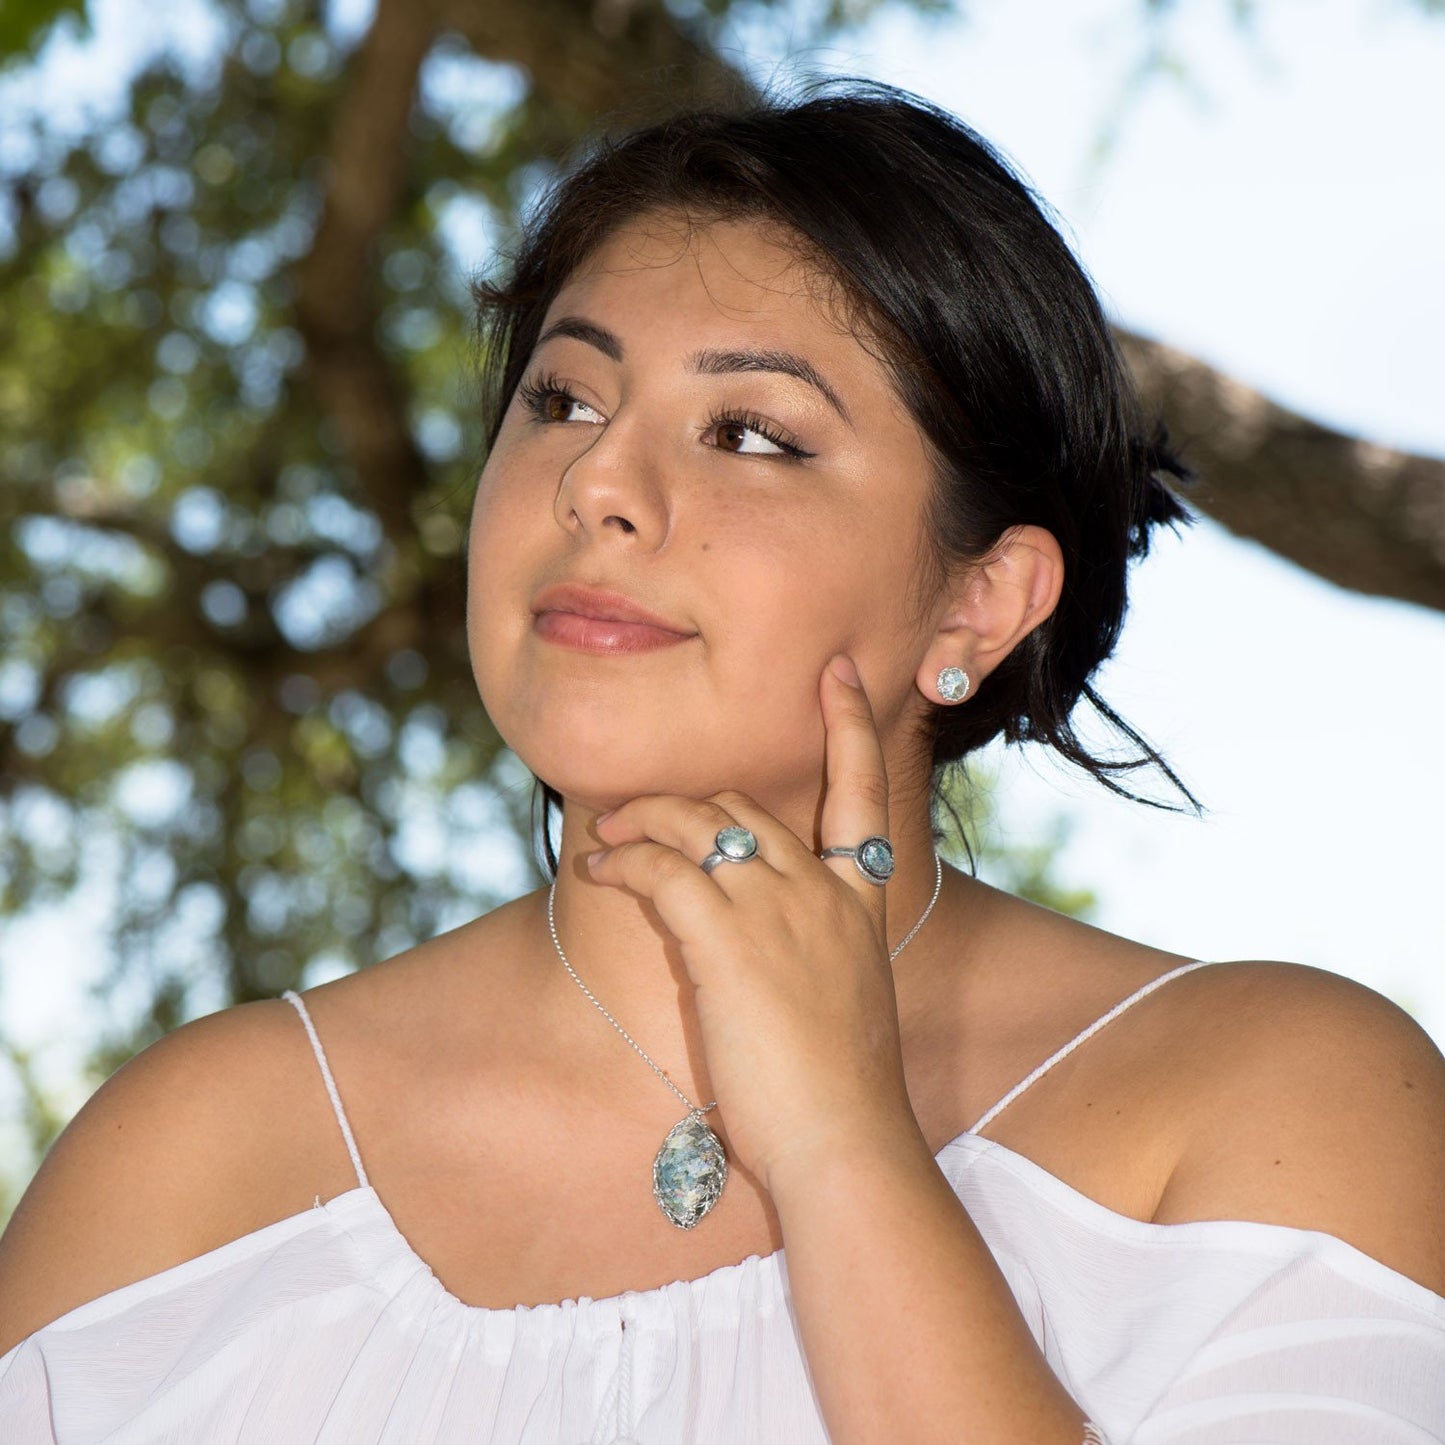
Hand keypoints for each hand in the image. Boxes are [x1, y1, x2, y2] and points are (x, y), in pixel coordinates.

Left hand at [587, 654, 917, 1193]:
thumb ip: (809, 955)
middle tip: (635, 815)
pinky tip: (598, 875)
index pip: (862, 792)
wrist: (844, 1141)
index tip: (832, 673)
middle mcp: (822, 890)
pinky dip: (623, 863)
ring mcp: (778, 908)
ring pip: (697, 825)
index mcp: (859, 903)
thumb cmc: (839, 1093)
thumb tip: (758, 951)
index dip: (848, 725)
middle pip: (745, 807)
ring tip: (603, 838)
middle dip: (684, 802)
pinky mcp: (728, 937)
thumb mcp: (841, 1003)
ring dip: (641, 823)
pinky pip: (662, 870)